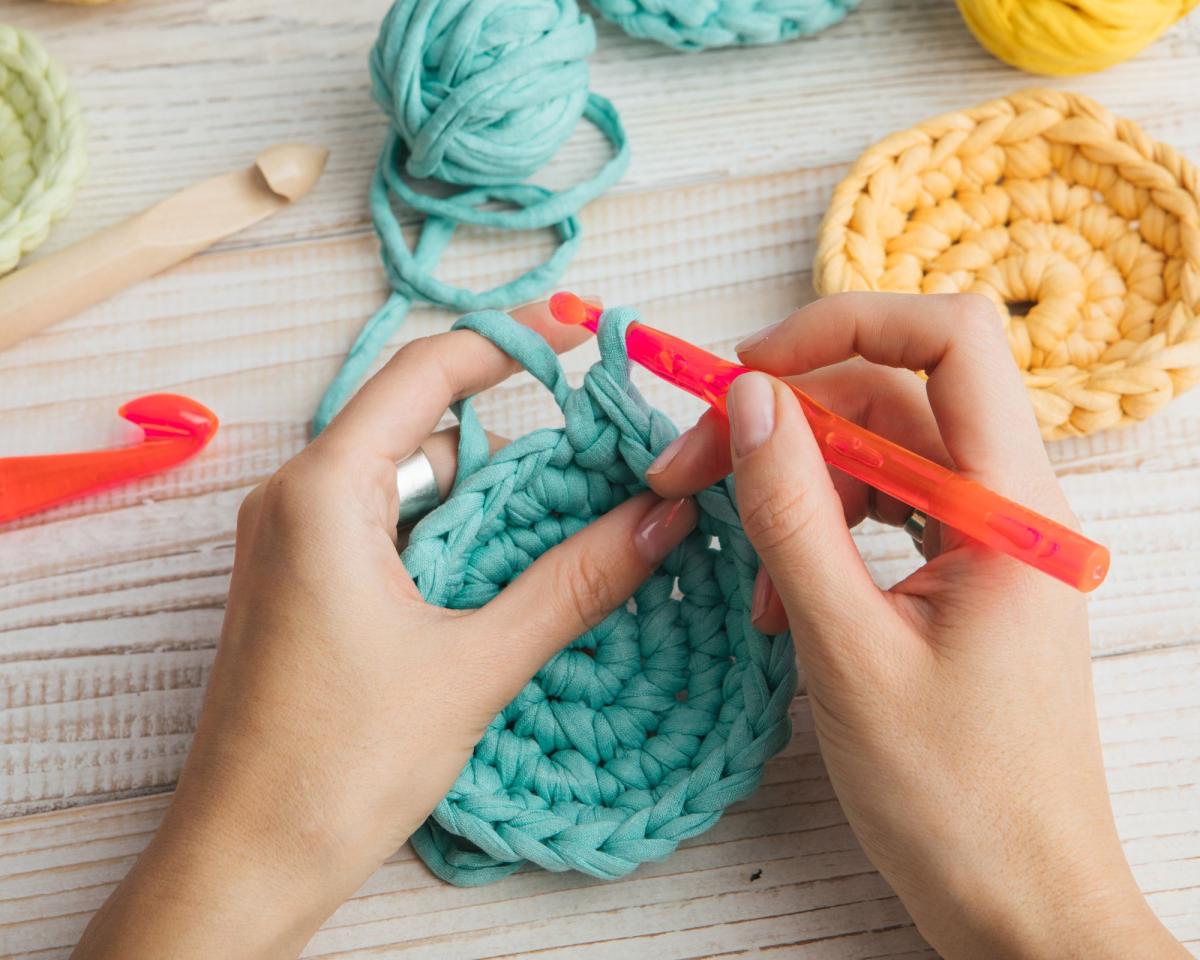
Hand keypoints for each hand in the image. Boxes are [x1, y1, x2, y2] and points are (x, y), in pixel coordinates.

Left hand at [73, 302, 697, 959]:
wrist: (241, 864)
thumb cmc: (336, 766)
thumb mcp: (475, 664)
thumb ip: (573, 582)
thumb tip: (662, 518)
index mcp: (325, 490)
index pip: (426, 372)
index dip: (510, 341)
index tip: (579, 333)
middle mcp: (295, 498)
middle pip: (424, 429)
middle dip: (511, 444)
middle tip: (599, 468)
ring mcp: (291, 543)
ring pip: (409, 484)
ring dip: (484, 503)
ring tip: (564, 539)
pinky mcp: (300, 585)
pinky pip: (384, 528)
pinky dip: (447, 539)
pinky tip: (501, 581)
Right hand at [646, 293, 1184, 959]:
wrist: (1021, 905)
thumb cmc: (957, 799)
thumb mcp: (847, 650)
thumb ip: (794, 514)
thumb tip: (746, 400)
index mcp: (1010, 504)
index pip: (949, 339)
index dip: (843, 324)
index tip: (746, 370)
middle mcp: (1007, 504)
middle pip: (887, 399)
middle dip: (781, 422)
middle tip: (685, 470)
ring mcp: (984, 541)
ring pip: (874, 456)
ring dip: (793, 488)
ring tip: (739, 560)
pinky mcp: (959, 578)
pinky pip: (879, 515)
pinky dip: (818, 536)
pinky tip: (777, 596)